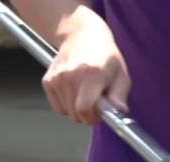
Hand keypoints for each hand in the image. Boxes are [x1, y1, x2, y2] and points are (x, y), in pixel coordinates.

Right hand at [41, 6, 129, 123]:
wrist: (82, 35)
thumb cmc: (104, 55)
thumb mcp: (121, 74)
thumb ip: (119, 96)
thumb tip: (119, 111)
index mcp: (92, 74)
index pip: (84, 109)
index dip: (93, 117)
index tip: (99, 113)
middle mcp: (71, 75)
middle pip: (75, 114)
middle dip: (87, 115)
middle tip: (95, 102)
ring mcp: (57, 77)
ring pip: (66, 111)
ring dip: (76, 109)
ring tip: (85, 93)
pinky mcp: (48, 80)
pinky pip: (57, 106)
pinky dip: (66, 104)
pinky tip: (74, 91)